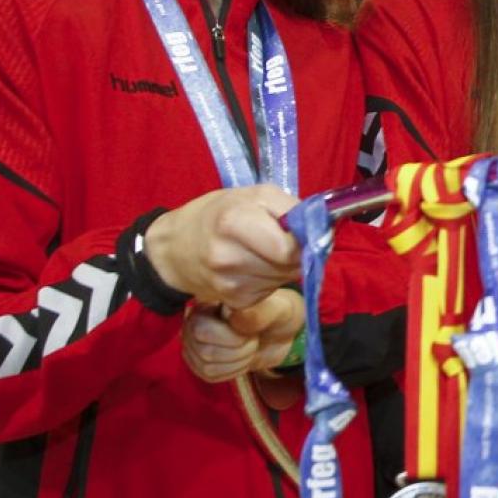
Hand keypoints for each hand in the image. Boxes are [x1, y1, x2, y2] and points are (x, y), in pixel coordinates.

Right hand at [145, 184, 300, 308]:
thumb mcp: (255, 195)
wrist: (175, 247)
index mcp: (234, 222)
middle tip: (274, 238)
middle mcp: (230, 257)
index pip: (289, 247)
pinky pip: (272, 291)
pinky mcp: (237, 302)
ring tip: (259, 251)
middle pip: (290, 264)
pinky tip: (251, 267)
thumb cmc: (218, 213)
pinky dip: (270, 280)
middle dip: (293, 252)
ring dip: (282, 266)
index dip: (301, 240)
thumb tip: (321, 232)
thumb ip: (291, 209)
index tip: (295, 231)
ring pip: (285, 278)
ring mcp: (231, 284)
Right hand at [181, 289, 303, 383]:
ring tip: (249, 348)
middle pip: (207, 352)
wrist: (275, 332)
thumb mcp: (274, 309)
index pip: (203, 331)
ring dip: (239, 361)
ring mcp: (194, 346)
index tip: (252, 332)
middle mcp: (192, 325)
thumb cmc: (273, 315)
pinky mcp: (200, 364)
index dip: (233, 338)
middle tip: (254, 341)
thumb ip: (256, 313)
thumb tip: (233, 317)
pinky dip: (234, 370)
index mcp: (204, 305)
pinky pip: (211, 375)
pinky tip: (243, 359)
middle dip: (240, 351)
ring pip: (209, 367)